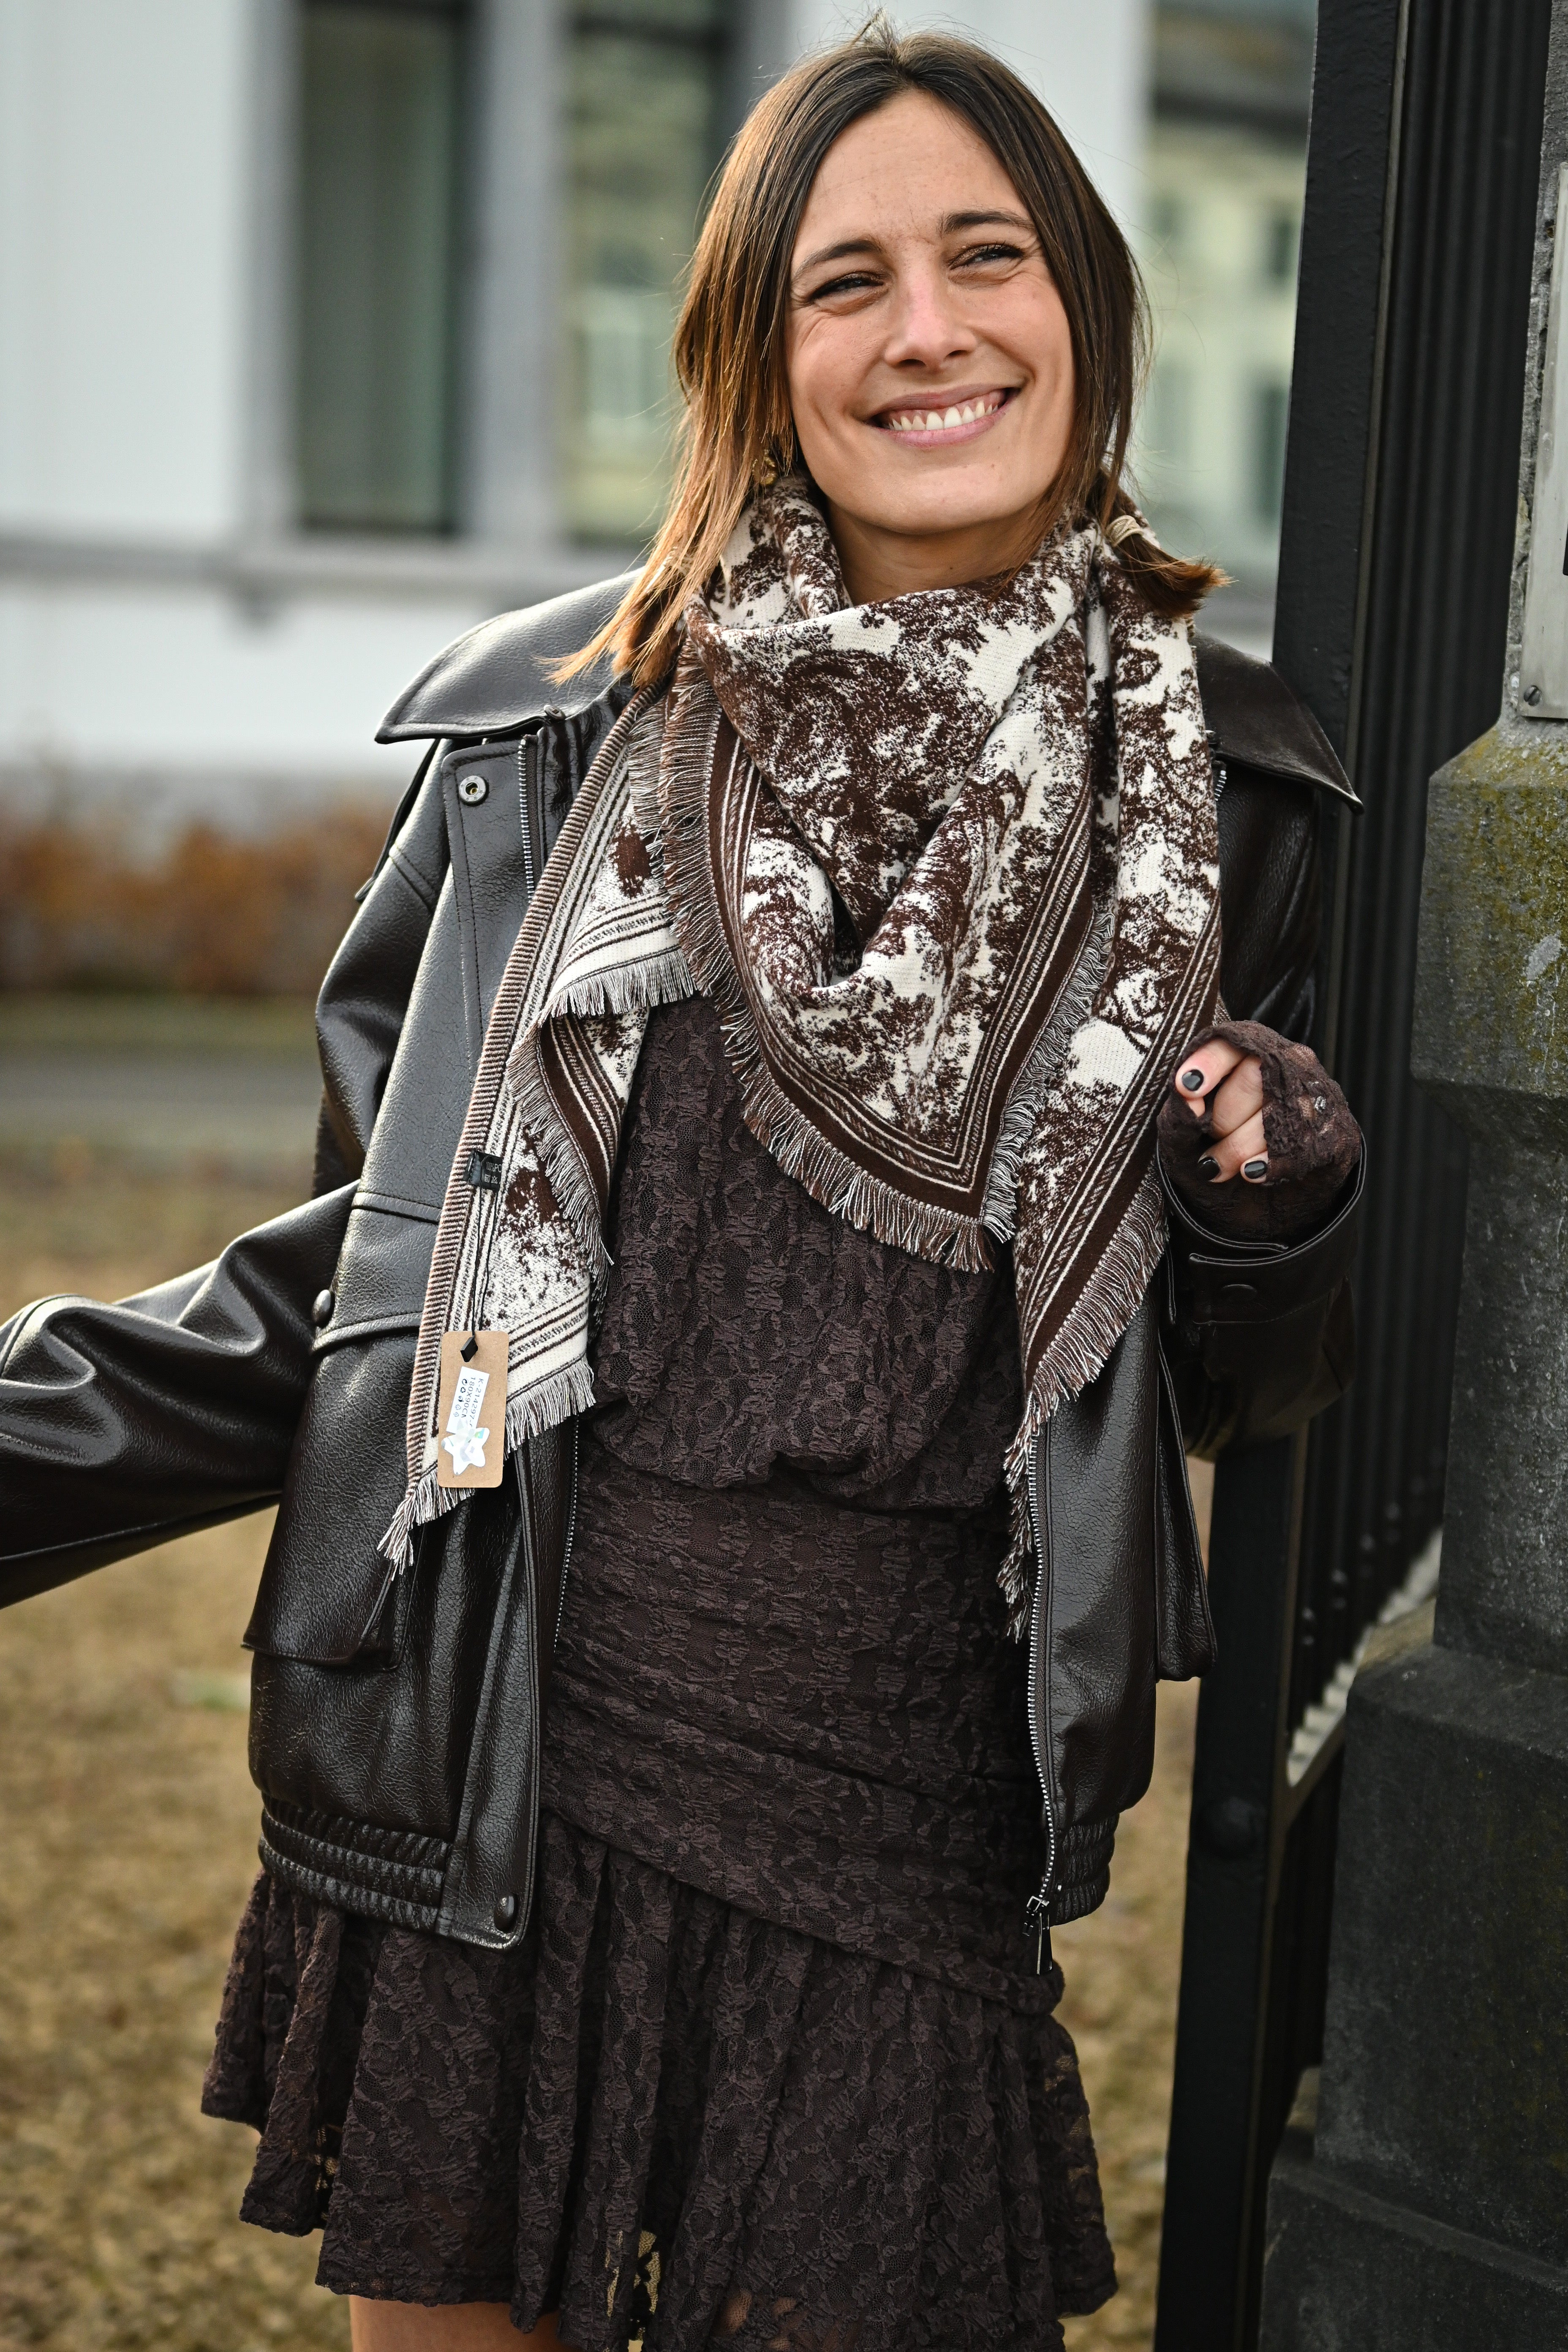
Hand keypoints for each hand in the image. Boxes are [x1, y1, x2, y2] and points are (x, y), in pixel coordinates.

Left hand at [1158, 1018, 1358, 1243]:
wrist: (1278, 1184)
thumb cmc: (1228, 1141)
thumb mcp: (1197, 1124)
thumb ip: (1187, 1108)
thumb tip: (1185, 1102)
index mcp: (1253, 1049)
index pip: (1231, 1043)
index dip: (1207, 1063)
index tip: (1185, 1088)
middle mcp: (1291, 1062)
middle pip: (1252, 1079)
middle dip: (1221, 1121)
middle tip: (1207, 1152)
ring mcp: (1319, 1095)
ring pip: (1276, 1114)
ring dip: (1238, 1150)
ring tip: (1218, 1168)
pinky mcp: (1337, 1131)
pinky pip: (1301, 1147)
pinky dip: (1269, 1165)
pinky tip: (1252, 1173)